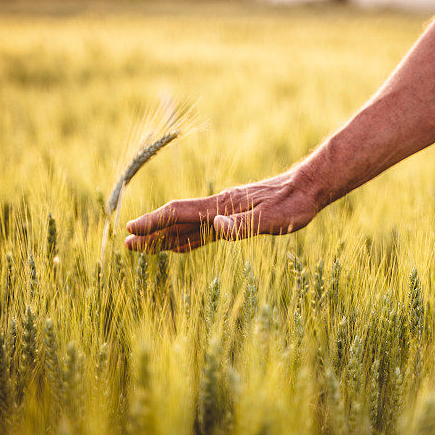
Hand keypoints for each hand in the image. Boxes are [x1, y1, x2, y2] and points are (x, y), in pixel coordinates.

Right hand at [124, 171, 320, 251]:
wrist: (307, 188)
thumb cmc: (293, 205)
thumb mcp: (272, 219)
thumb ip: (242, 225)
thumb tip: (214, 226)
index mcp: (221, 207)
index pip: (180, 213)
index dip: (155, 223)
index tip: (132, 230)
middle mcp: (218, 208)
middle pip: (177, 221)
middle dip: (152, 233)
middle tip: (127, 245)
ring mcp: (224, 212)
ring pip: (187, 226)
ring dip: (165, 236)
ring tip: (143, 247)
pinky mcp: (234, 218)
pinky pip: (203, 230)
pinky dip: (186, 238)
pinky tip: (178, 246)